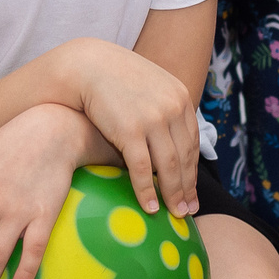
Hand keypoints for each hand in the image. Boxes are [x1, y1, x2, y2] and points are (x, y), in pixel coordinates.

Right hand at [74, 43, 199, 217]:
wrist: (86, 65)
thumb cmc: (114, 78)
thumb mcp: (150, 85)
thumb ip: (165, 107)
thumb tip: (172, 138)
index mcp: (180, 97)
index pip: (192, 142)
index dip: (192, 170)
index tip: (192, 191)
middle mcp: (172, 108)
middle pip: (185, 157)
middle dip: (187, 188)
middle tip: (187, 211)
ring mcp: (152, 119)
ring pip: (168, 167)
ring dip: (172, 194)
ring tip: (173, 214)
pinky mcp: (130, 130)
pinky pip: (142, 169)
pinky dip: (147, 191)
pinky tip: (150, 206)